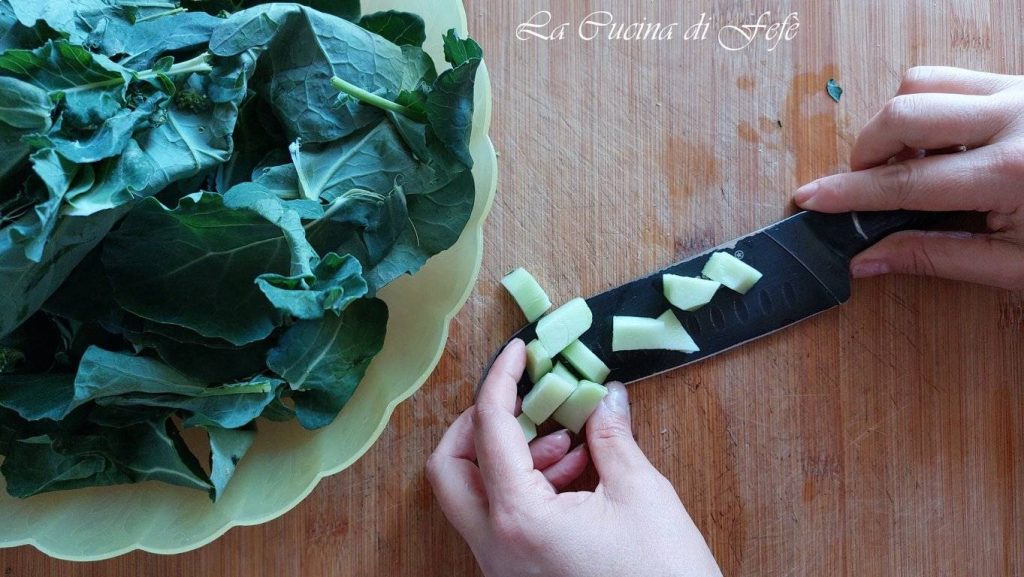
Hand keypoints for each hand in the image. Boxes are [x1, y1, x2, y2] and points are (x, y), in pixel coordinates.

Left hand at [426, 339, 721, 576]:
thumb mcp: (641, 496)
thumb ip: (612, 438)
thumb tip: (606, 397)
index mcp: (518, 519)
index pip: (488, 430)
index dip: (500, 380)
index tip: (517, 352)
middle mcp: (496, 547)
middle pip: (449, 469)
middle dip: (478, 425)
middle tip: (521, 401)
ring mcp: (503, 568)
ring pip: (473, 497)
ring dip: (508, 458)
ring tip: (566, 443)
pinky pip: (500, 522)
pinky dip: (523, 489)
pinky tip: (573, 475)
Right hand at [794, 66, 1023, 288]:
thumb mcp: (1014, 265)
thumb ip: (934, 257)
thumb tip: (867, 259)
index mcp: (1013, 173)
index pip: (905, 183)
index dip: (849, 194)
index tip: (810, 199)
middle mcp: (1016, 118)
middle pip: (905, 111)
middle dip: (868, 150)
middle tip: (866, 186)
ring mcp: (1023, 91)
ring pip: (925, 81)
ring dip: (899, 121)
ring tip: (910, 164)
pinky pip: (957, 78)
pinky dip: (932, 106)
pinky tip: (945, 146)